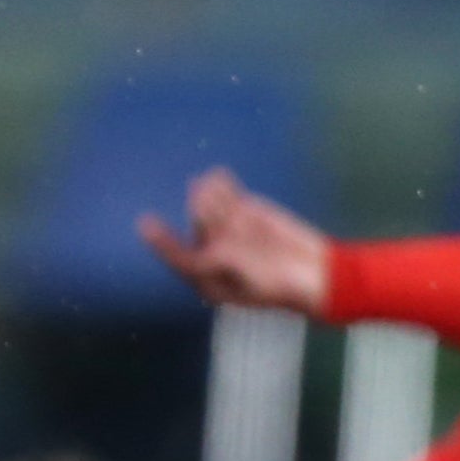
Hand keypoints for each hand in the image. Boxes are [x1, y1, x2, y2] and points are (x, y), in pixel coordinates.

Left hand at [141, 166, 336, 315]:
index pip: (179, 257)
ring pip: (209, 206)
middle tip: (222, 216)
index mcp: (207, 275)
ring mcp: (227, 228)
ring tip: (215, 189)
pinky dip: (222, 183)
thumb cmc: (277, 285)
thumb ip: (218, 264)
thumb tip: (202, 249)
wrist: (313, 272)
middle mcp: (212, 249)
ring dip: (208, 195)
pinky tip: (219, 174)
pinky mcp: (244, 211)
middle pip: (197, 225)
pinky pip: (227, 194)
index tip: (146, 225)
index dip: (162, 243)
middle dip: (202, 214)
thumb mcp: (244, 282)